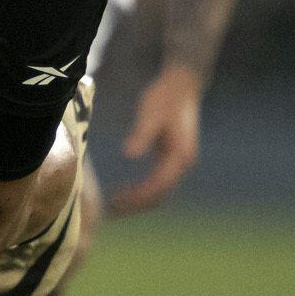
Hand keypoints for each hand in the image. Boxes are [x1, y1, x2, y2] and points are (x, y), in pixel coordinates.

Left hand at [107, 66, 203, 215]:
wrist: (182, 85)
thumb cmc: (164, 97)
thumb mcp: (150, 112)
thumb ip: (141, 134)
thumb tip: (128, 154)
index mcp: (180, 155)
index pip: (158, 186)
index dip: (137, 197)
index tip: (116, 203)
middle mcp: (183, 164)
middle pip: (160, 196)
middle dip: (136, 206)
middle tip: (111, 210)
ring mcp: (179, 163)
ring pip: (160, 192)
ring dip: (139, 201)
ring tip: (114, 204)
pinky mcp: (172, 159)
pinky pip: (158, 183)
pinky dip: (143, 191)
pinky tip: (125, 191)